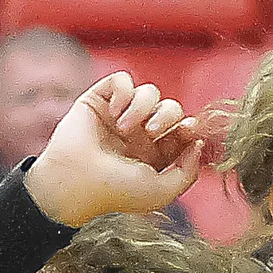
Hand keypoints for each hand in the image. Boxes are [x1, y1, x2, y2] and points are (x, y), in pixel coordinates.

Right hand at [24, 73, 214, 226]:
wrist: (74, 183)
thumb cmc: (115, 191)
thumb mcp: (161, 192)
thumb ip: (188, 172)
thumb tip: (199, 144)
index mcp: (155, 153)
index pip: (183, 129)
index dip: (191, 126)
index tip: (188, 130)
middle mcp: (138, 132)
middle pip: (171, 107)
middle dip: (168, 115)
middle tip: (150, 132)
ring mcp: (118, 115)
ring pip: (149, 92)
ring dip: (142, 107)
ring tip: (124, 128)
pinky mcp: (98, 100)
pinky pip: (121, 79)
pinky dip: (123, 91)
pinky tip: (113, 112)